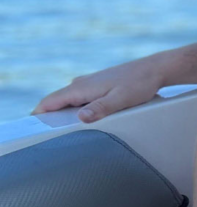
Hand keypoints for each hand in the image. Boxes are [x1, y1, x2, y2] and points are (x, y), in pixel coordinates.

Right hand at [34, 57, 164, 121]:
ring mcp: (89, 83)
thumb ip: (100, 109)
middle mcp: (81, 83)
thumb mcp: (120, 99)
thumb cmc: (139, 84)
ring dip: (65, 114)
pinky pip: (80, 100)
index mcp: (81, 87)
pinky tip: (84, 121)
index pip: (50, 101)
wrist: (154, 70)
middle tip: (49, 136)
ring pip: (69, 101)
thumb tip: (81, 117)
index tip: (33, 128)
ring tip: (65, 132)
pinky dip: (77, 110)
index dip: (38, 114)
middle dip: (51, 117)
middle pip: (57, 102)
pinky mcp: (98, 86)